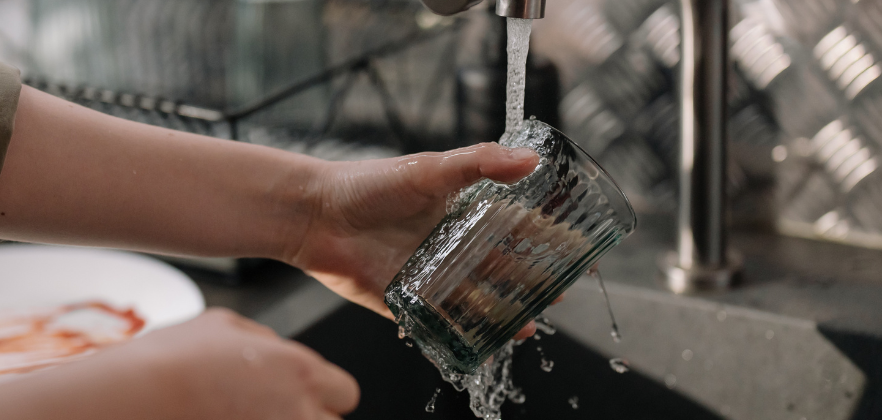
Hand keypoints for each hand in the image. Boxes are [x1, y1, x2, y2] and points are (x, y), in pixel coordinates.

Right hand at [0, 308, 358, 419]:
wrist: (129, 400)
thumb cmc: (170, 362)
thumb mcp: (224, 324)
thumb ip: (266, 339)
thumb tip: (278, 349)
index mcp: (299, 371)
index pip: (345, 392)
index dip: (322, 393)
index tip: (302, 394)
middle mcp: (296, 414)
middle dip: (306, 416)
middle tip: (269, 409)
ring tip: (243, 414)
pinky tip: (225, 419)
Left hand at [291, 143, 548, 339]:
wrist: (316, 215)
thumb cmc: (368, 184)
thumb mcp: (429, 169)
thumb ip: (480, 163)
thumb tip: (531, 159)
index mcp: (459, 211)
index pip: (511, 226)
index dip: (541, 237)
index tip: (572, 248)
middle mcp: (449, 245)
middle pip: (500, 268)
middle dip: (530, 283)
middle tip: (559, 295)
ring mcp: (430, 275)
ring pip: (476, 299)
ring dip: (503, 313)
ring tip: (529, 325)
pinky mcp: (408, 302)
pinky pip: (441, 323)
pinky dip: (464, 334)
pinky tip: (486, 343)